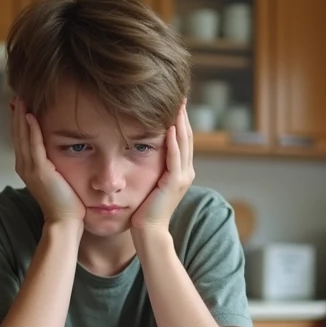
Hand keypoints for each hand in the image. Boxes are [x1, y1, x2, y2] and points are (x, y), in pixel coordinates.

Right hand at [11, 98, 84, 224]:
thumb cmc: (65, 202)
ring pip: (22, 136)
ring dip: (21, 116)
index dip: (19, 120)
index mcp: (27, 167)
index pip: (21, 138)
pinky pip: (34, 145)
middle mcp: (24, 166)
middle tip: (17, 95)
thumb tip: (57, 152)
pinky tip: (30, 115)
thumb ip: (52, 163)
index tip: (20, 104)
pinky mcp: (40, 170)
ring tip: (22, 98)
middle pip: (17, 134)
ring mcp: (30, 168)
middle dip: (17, 114)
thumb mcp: (56, 177)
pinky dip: (31, 129)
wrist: (64, 220)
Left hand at [131, 99, 194, 232]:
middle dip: (183, 115)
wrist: (149, 232)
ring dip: (180, 122)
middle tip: (181, 94)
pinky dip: (173, 141)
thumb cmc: (144, 210)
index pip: (182, 138)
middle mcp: (186, 171)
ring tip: (178, 103)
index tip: (175, 101)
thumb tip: (138, 150)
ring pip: (183, 143)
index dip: (180, 119)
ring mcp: (182, 177)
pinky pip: (175, 157)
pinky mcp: (174, 182)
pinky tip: (169, 126)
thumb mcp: (150, 183)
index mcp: (181, 170)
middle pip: (187, 136)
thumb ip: (151, 168)